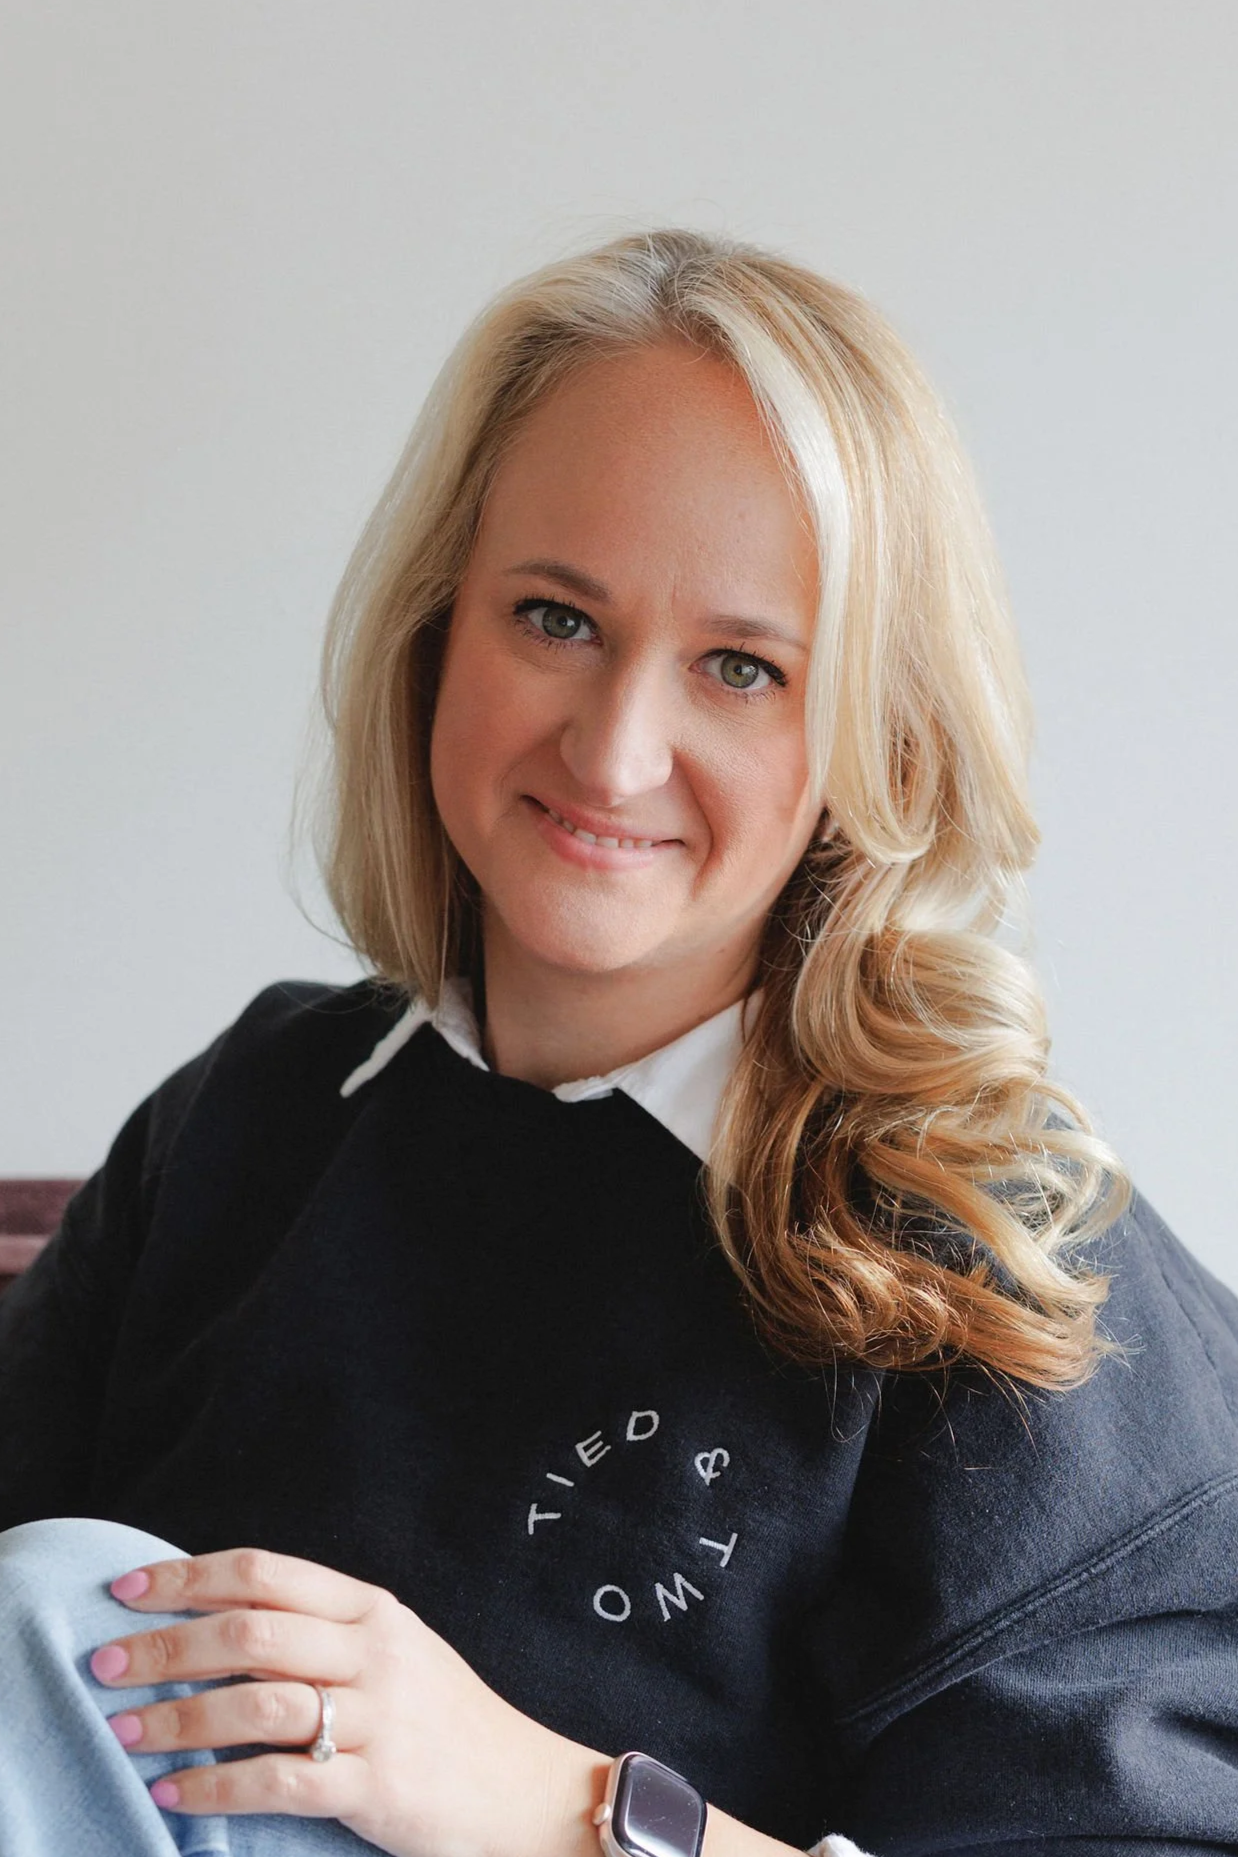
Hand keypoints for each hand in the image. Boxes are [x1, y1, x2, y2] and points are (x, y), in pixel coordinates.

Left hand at [90, 1545, 607, 1856]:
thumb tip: (216, 1622)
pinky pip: (279, 1781)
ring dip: (178, 1717)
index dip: (190, 1575)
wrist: (525, 1788)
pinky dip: (216, 1787)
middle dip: (165, 1646)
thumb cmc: (443, 1719)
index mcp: (371, 1609)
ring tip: (124, 1729)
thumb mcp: (394, 1651)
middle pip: (250, 1631)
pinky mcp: (377, 1787)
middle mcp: (373, 1652)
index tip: (127, 1588)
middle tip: (104, 1662)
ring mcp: (378, 1718)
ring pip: (256, 1703)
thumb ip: (321, 1633)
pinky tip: (174, 1794)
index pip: (266, 1573)